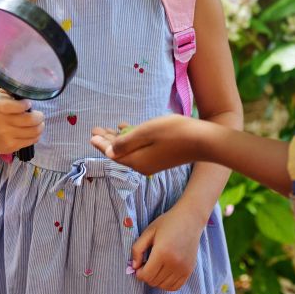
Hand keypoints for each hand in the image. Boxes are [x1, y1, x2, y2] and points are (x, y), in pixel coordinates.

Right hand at [0, 90, 44, 153]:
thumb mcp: (0, 97)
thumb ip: (12, 90)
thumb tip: (29, 86)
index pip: (9, 106)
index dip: (22, 105)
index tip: (28, 103)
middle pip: (29, 120)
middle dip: (39, 116)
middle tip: (39, 115)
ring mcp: (4, 135)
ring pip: (34, 131)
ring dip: (40, 126)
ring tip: (38, 123)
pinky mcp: (10, 146)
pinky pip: (32, 140)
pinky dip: (36, 135)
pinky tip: (32, 131)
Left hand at [90, 115, 205, 173]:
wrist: (203, 141)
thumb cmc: (175, 133)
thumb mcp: (147, 132)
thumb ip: (126, 142)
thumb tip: (110, 151)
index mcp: (137, 161)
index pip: (113, 153)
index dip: (101, 143)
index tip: (91, 134)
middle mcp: (143, 165)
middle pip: (120, 152)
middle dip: (108, 141)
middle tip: (96, 129)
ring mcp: (153, 162)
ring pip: (130, 149)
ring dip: (120, 139)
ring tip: (110, 128)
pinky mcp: (161, 157)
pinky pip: (141, 148)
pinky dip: (133, 139)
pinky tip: (132, 129)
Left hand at [131, 206, 201, 290]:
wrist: (190, 218)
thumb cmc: (168, 222)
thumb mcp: (149, 231)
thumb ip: (137, 249)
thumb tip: (134, 266)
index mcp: (162, 252)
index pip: (146, 275)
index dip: (139, 273)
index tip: (139, 265)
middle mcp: (174, 263)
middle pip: (154, 282)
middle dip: (147, 276)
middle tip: (147, 265)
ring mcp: (183, 268)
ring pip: (164, 286)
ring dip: (156, 280)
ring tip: (156, 267)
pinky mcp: (189, 270)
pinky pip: (175, 286)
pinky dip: (167, 284)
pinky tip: (165, 272)